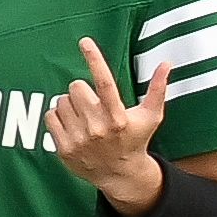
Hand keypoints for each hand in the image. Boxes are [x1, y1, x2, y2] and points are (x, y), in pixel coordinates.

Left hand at [48, 36, 170, 214]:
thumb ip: (157, 90)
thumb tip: (166, 63)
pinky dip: (58, 117)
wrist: (119, 174)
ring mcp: (79, 139)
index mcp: (118, 116)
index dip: (94, 59)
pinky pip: (50, 116)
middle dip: (83, 92)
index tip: (85, 41)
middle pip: (76, 87)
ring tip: (84, 117)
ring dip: (71, 105)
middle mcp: (97, 128)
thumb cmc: (135, 140)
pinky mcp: (64, 148)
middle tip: (92, 104)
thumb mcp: (150, 117)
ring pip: (61, 101)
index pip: (104, 82)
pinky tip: (72, 126)